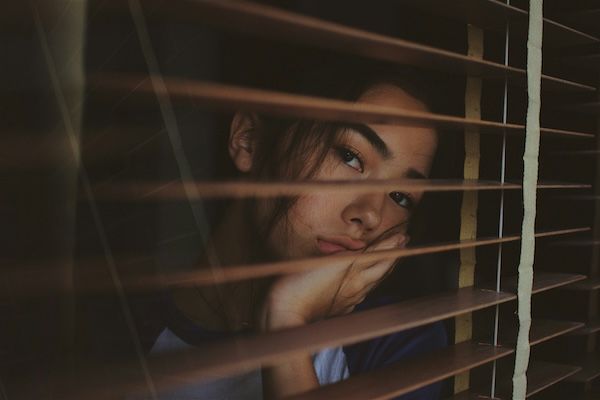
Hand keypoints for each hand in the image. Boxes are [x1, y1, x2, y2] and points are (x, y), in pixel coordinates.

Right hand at [258, 233, 407, 330]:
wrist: (286, 316)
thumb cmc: (298, 286)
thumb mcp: (321, 262)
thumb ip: (342, 256)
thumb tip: (363, 252)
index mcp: (352, 272)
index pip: (379, 254)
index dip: (391, 244)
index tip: (402, 235)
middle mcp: (356, 286)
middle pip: (382, 268)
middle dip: (393, 254)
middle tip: (403, 242)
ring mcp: (350, 299)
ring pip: (374, 281)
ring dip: (384, 268)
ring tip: (390, 258)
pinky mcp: (341, 308)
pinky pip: (362, 293)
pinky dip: (369, 283)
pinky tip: (366, 283)